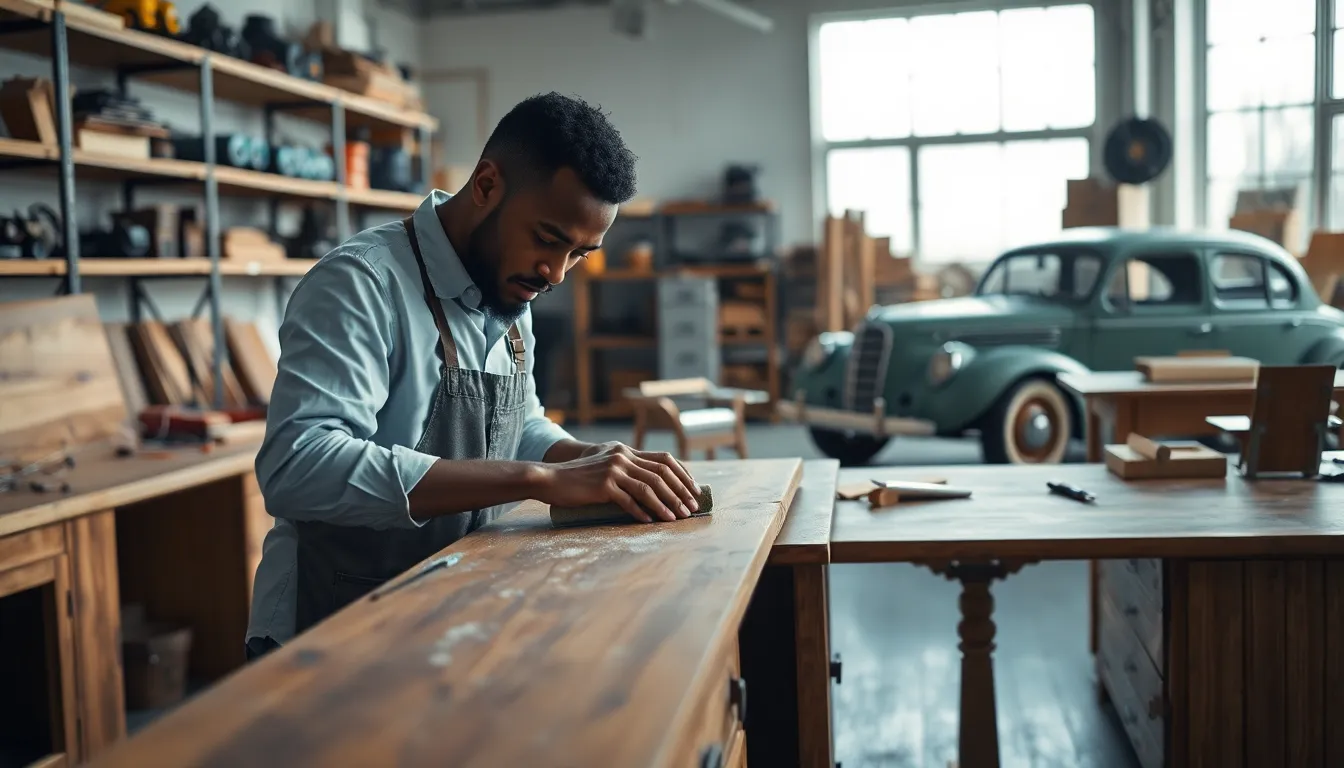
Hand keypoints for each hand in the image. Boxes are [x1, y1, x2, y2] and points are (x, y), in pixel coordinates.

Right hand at [535, 442, 699, 522]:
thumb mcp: (606, 466)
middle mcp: (623, 456)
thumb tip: (652, 486)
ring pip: (649, 488)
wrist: (551, 479)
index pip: (664, 459)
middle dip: (680, 492)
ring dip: (666, 505)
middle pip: (661, 474)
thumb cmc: (579, 478)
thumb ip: (626, 469)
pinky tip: (651, 522)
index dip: (683, 475)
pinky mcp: (603, 485)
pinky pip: (629, 500)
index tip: (694, 490)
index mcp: (626, 451)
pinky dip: (642, 512)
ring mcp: (613, 470)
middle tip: (691, 508)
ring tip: (676, 518)